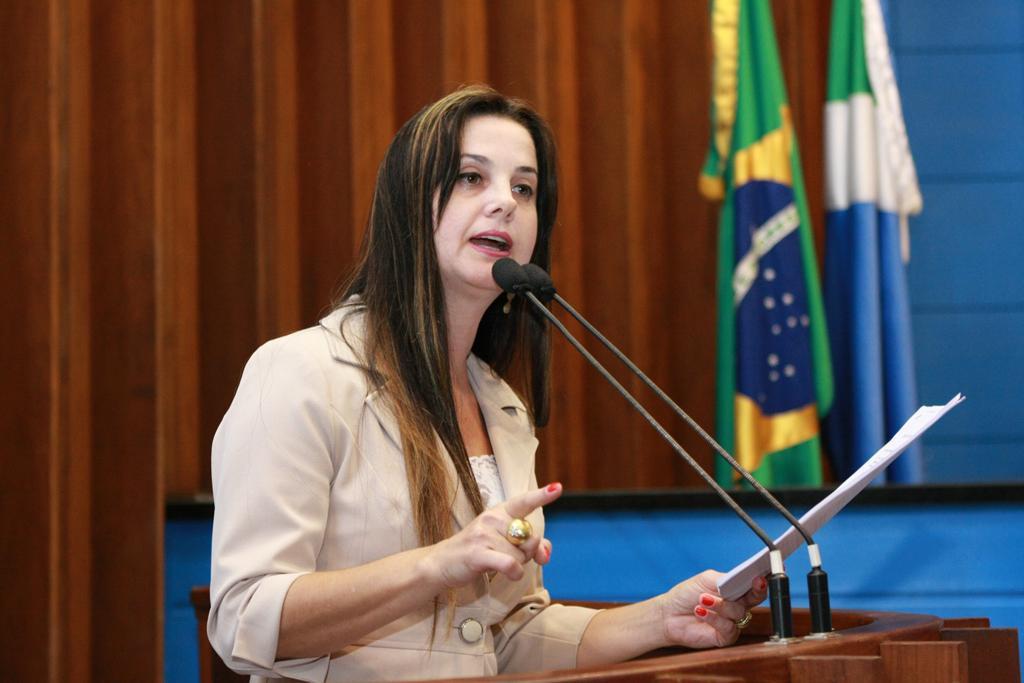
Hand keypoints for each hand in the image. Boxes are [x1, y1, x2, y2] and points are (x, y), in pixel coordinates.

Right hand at [425, 482, 561, 588]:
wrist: (443, 563)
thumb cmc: (477, 551)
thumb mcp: (503, 543)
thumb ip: (529, 545)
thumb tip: (544, 554)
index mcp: (499, 512)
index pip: (523, 502)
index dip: (542, 496)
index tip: (557, 488)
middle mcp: (492, 518)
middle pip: (530, 538)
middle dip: (527, 553)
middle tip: (509, 556)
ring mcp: (483, 534)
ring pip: (521, 555)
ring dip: (517, 566)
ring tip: (497, 563)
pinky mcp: (477, 552)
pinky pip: (510, 564)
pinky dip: (515, 572)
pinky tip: (509, 574)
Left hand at [658, 570, 767, 648]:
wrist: (670, 614)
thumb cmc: (687, 594)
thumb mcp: (706, 579)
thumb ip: (725, 579)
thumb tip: (741, 578)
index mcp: (735, 589)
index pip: (755, 584)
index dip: (762, 580)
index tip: (763, 574)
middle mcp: (738, 605)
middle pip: (756, 598)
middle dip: (756, 590)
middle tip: (754, 582)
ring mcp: (733, 621)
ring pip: (738, 612)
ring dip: (720, 605)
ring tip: (702, 599)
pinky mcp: (726, 637)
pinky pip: (728, 627)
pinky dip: (714, 618)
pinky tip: (700, 611)